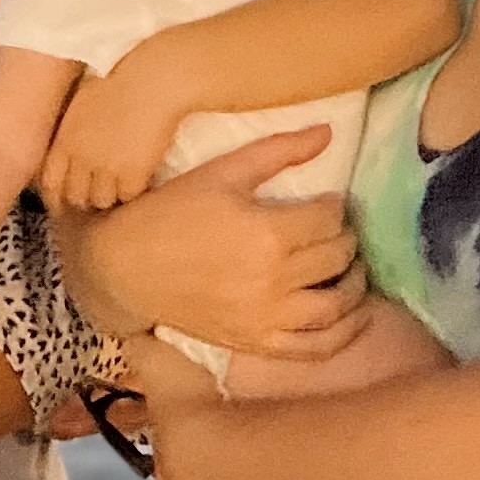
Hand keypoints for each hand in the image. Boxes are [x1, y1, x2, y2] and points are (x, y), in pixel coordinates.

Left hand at [42, 56, 188, 212]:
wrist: (151, 83)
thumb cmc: (119, 82)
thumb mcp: (81, 102)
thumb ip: (70, 129)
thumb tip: (69, 142)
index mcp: (65, 140)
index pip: (50, 182)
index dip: (55, 197)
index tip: (62, 202)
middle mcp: (82, 159)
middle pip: (75, 197)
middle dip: (84, 198)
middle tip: (96, 194)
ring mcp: (107, 170)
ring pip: (102, 201)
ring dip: (109, 197)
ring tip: (118, 188)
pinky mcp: (133, 175)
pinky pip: (128, 197)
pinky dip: (132, 192)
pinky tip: (138, 181)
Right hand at [53, 128, 369, 363]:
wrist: (124, 268)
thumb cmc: (169, 213)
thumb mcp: (221, 173)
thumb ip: (277, 152)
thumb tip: (328, 132)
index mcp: (266, 232)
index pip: (330, 218)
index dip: (335, 205)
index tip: (327, 202)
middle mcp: (272, 279)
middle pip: (338, 257)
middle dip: (345, 238)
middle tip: (337, 230)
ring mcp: (266, 318)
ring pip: (337, 305)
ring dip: (355, 285)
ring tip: (352, 268)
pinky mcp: (257, 343)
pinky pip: (316, 347)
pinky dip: (343, 332)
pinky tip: (351, 313)